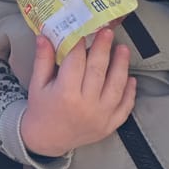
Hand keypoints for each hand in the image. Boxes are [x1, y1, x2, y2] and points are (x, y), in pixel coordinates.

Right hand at [20, 28, 135, 156]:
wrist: (47, 139)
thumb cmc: (41, 108)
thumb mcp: (37, 84)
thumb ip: (43, 60)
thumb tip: (44, 35)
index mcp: (65, 94)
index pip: (76, 62)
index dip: (80, 44)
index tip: (84, 29)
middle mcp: (85, 105)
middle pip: (98, 71)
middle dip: (103, 48)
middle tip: (108, 31)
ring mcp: (100, 117)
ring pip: (116, 86)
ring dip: (121, 66)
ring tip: (123, 49)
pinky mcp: (110, 125)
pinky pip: (125, 107)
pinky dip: (130, 92)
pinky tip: (131, 78)